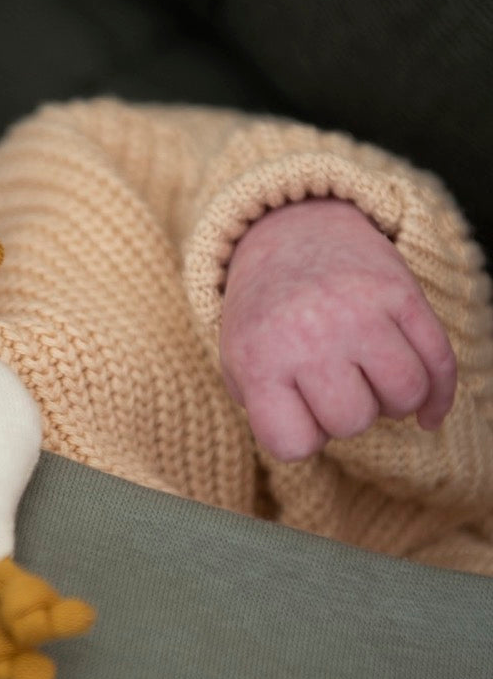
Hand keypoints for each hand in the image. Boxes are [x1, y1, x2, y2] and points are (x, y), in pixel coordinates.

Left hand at [220, 198, 456, 460]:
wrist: (290, 235)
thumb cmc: (265, 317)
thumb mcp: (238, 361)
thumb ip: (266, 410)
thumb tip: (316, 442)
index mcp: (258, 357)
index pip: (291, 443)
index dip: (299, 437)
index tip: (294, 409)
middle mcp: (309, 334)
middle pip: (353, 422)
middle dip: (345, 415)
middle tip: (328, 383)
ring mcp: (358, 311)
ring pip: (406, 394)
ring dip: (391, 401)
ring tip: (365, 378)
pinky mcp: (400, 292)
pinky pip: (439, 362)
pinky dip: (437, 396)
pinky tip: (425, 413)